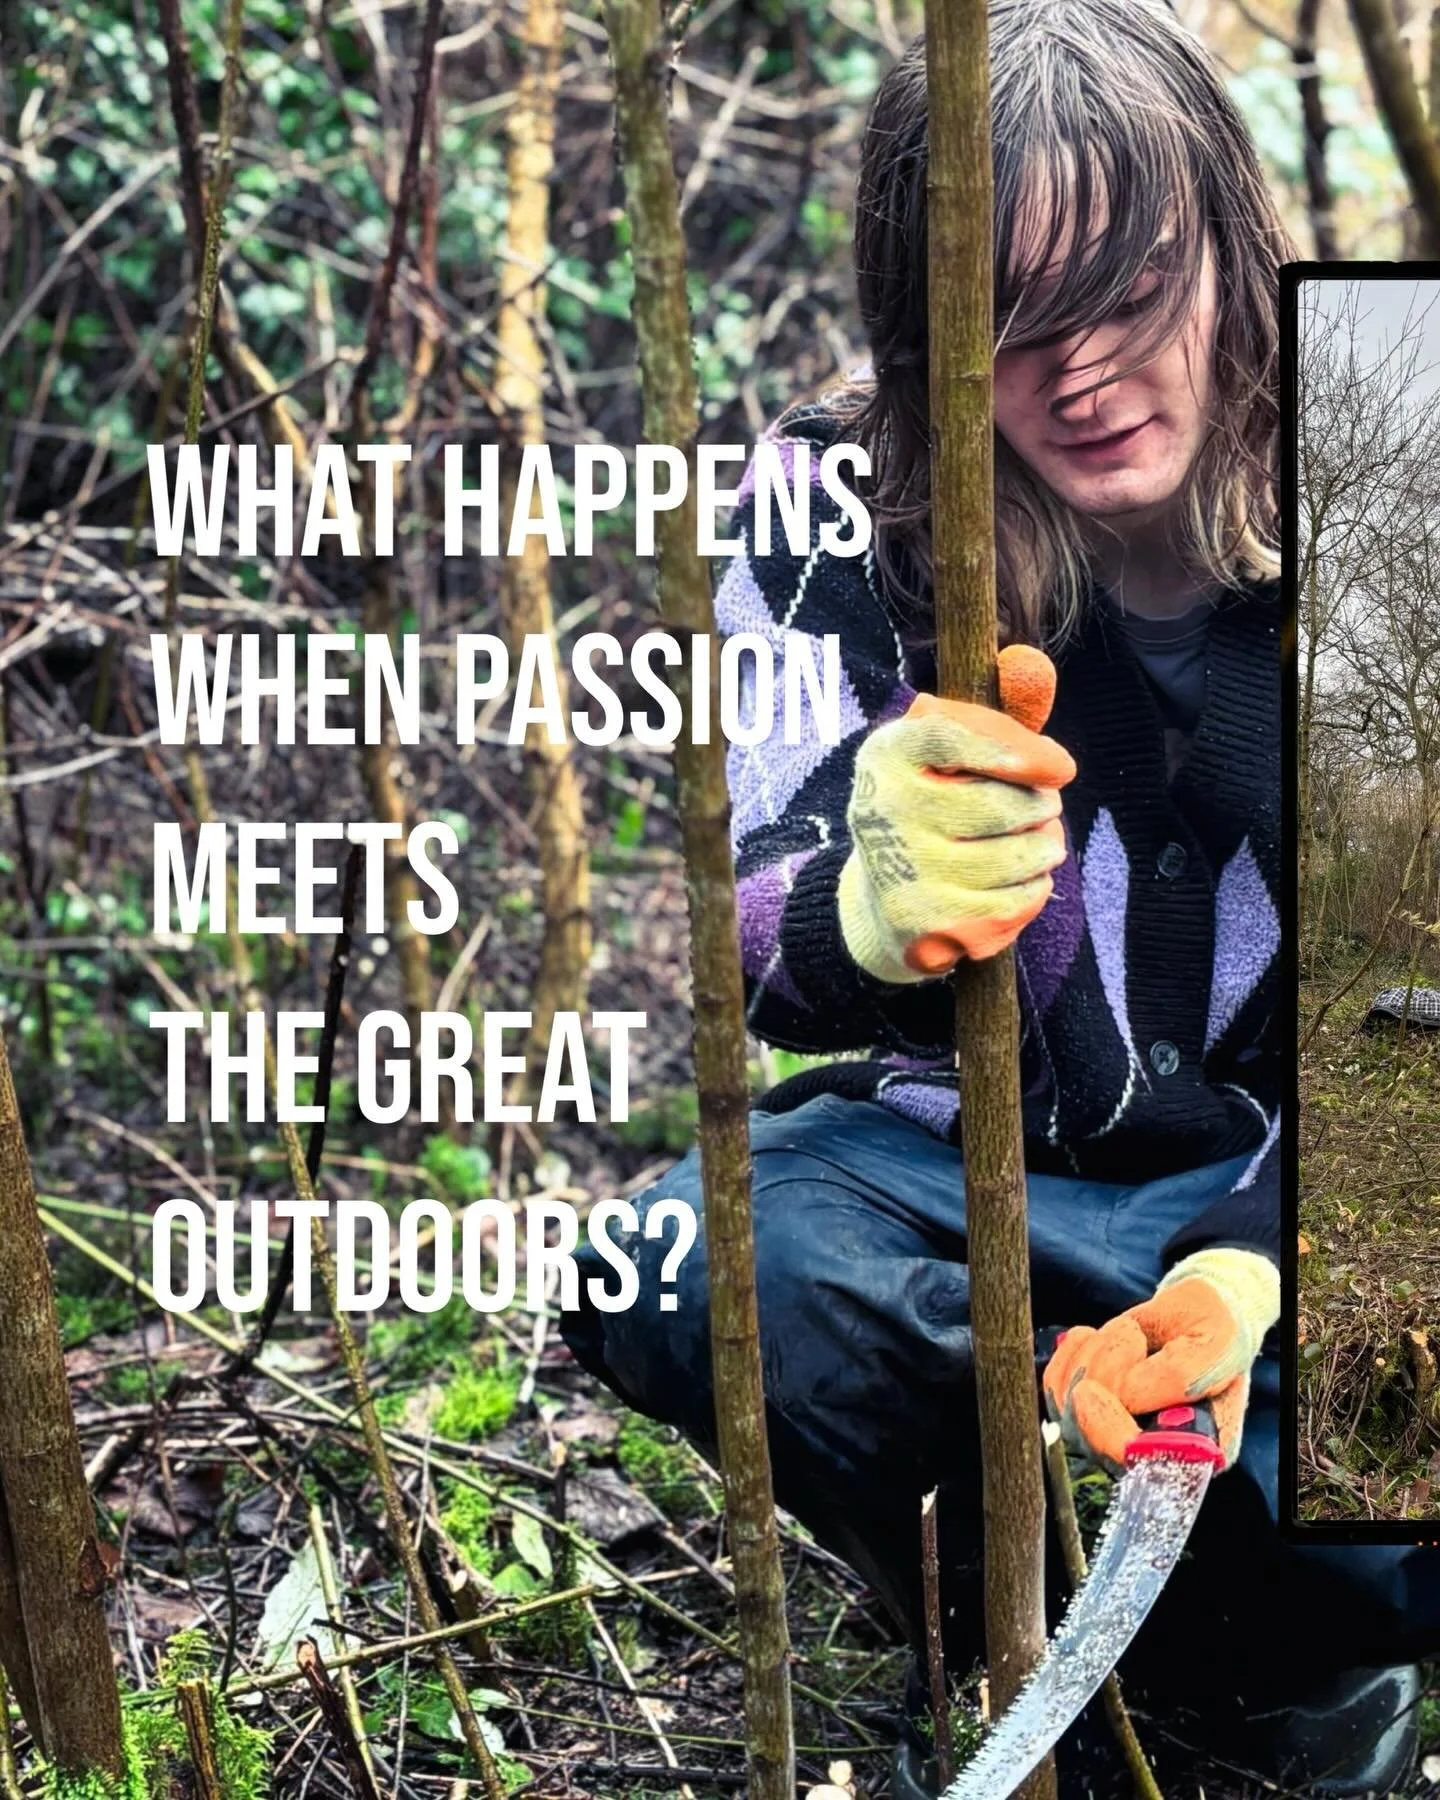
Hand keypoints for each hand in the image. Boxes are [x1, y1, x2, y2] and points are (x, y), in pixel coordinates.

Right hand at [837, 644, 1077, 984]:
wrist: (884, 895)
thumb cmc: (937, 806)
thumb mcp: (957, 752)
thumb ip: (1000, 713)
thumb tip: (1033, 666)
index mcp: (888, 752)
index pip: (956, 736)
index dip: (1019, 750)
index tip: (1062, 768)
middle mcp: (883, 809)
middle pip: (1006, 807)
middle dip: (1042, 810)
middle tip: (1038, 812)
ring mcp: (901, 870)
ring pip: (1018, 857)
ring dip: (1043, 852)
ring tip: (1031, 847)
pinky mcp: (923, 924)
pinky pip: (1015, 902)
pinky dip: (1032, 892)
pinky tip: (1013, 884)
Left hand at [1042, 1248, 1280, 1473]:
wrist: (1197, 1314)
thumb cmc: (1216, 1332)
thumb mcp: (1218, 1345)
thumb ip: (1181, 1376)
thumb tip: (1125, 1396)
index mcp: (1197, 1454)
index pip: (1140, 1465)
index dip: (1106, 1432)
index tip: (1089, 1390)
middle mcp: (1150, 1454)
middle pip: (1089, 1437)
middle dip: (1099, 1374)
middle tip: (1133, 1337)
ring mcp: (1112, 1434)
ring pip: (1066, 1406)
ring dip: (1093, 1353)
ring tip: (1131, 1334)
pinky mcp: (1085, 1409)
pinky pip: (1054, 1384)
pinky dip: (1074, 1349)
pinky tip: (1101, 1336)